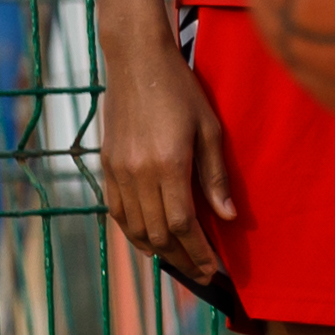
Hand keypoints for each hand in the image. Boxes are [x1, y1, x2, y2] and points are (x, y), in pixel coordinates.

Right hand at [100, 25, 235, 288]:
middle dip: (183, 260)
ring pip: (136, 229)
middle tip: (202, 274)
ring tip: (180, 262)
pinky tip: (150, 242)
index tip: (214, 270)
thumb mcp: (209, 130)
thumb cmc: (180, 90)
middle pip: (159, 234)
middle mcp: (139, 173)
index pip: (184, 226)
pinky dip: (133, 233)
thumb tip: (227, 217)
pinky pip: (118, 212)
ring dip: (159, 252)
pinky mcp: (107, 165)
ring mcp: (119, 171)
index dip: (199, 253)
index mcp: (168, 165)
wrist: (136, 60)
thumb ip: (215, 177)